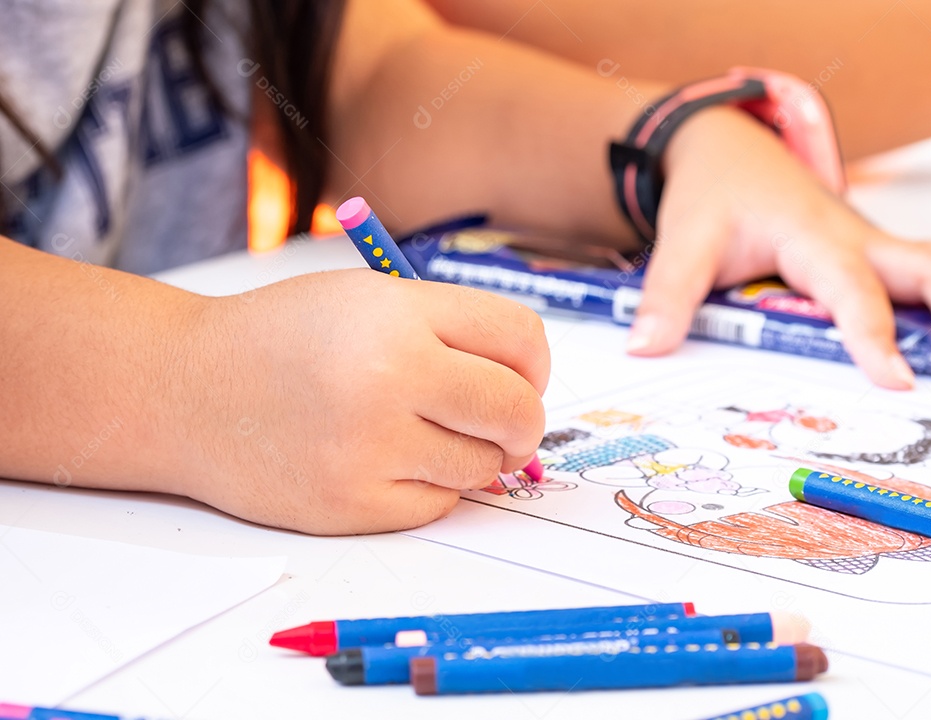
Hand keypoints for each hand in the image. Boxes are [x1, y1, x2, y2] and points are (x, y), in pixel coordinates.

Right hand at [181, 271, 548, 534]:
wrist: (186, 389)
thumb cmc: (285, 338)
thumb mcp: (367, 298)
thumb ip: (452, 330)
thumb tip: (530, 391)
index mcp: (398, 314)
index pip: (521, 341)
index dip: (533, 365)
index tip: (523, 378)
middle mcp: (388, 378)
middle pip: (516, 412)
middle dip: (523, 422)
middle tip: (506, 426)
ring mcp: (368, 448)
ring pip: (482, 466)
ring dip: (473, 456)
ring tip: (424, 435)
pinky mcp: (350, 504)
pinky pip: (438, 504)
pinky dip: (429, 487)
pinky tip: (387, 462)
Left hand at [625, 106, 930, 388]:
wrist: (729, 153)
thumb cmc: (713, 198)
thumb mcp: (682, 241)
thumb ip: (666, 294)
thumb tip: (643, 348)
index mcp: (811, 237)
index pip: (850, 288)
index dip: (874, 334)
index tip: (900, 381)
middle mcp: (856, 237)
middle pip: (930, 269)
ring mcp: (876, 242)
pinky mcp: (882, 250)